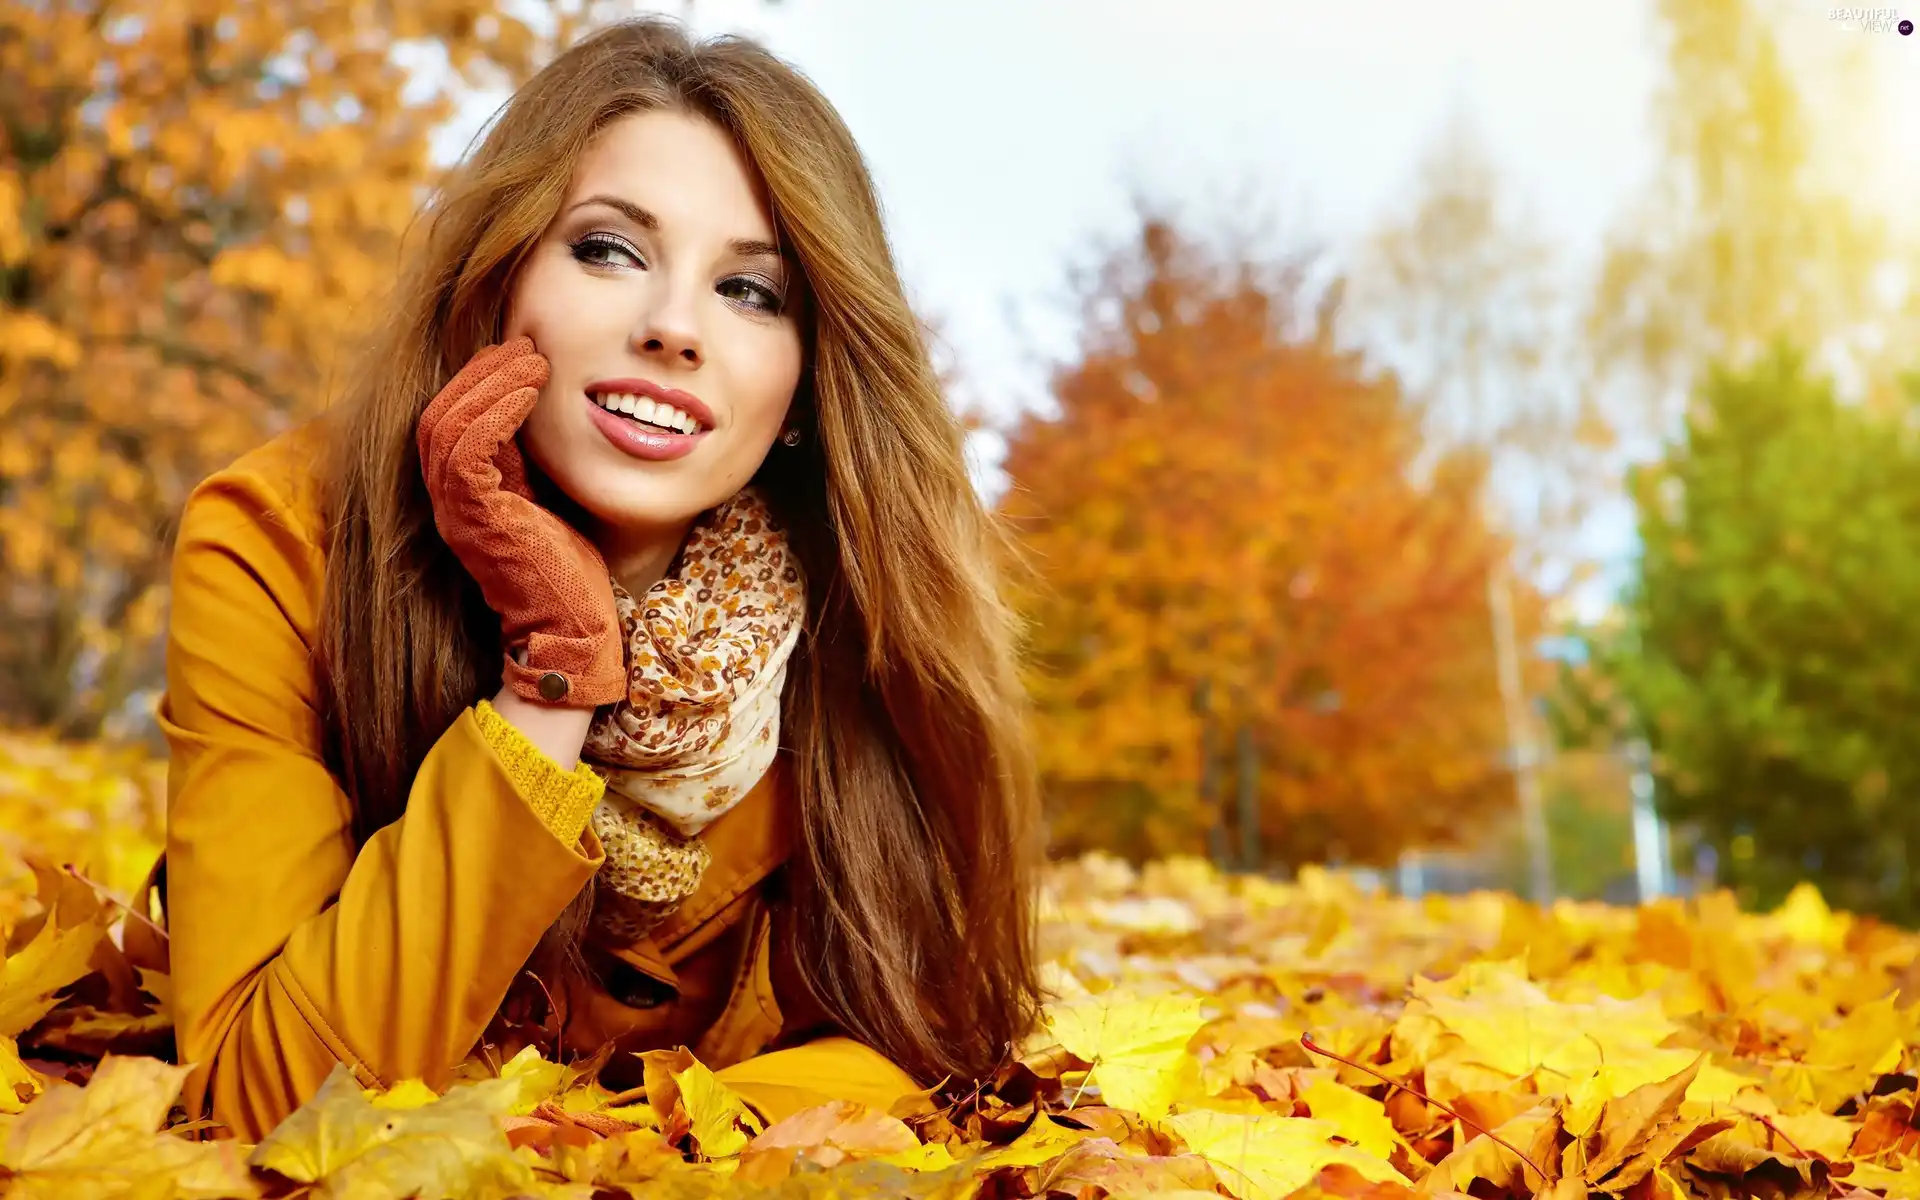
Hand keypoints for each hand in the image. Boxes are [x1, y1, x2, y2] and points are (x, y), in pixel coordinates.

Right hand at [418, 337, 623, 707]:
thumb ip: (535, 464)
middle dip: (480, 371)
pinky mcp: (475, 519)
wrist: (573, 631)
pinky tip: (530, 389)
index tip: (524, 350)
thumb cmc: (572, 572)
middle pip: (439, 414)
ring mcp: (457, 511)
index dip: (481, 380)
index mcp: (466, 496)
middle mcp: (450, 502)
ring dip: (490, 382)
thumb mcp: (552, 502)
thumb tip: (550, 414)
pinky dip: (495, 411)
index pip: (453, 421)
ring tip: (532, 357)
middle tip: (524, 342)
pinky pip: (466, 449)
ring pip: (447, 424)